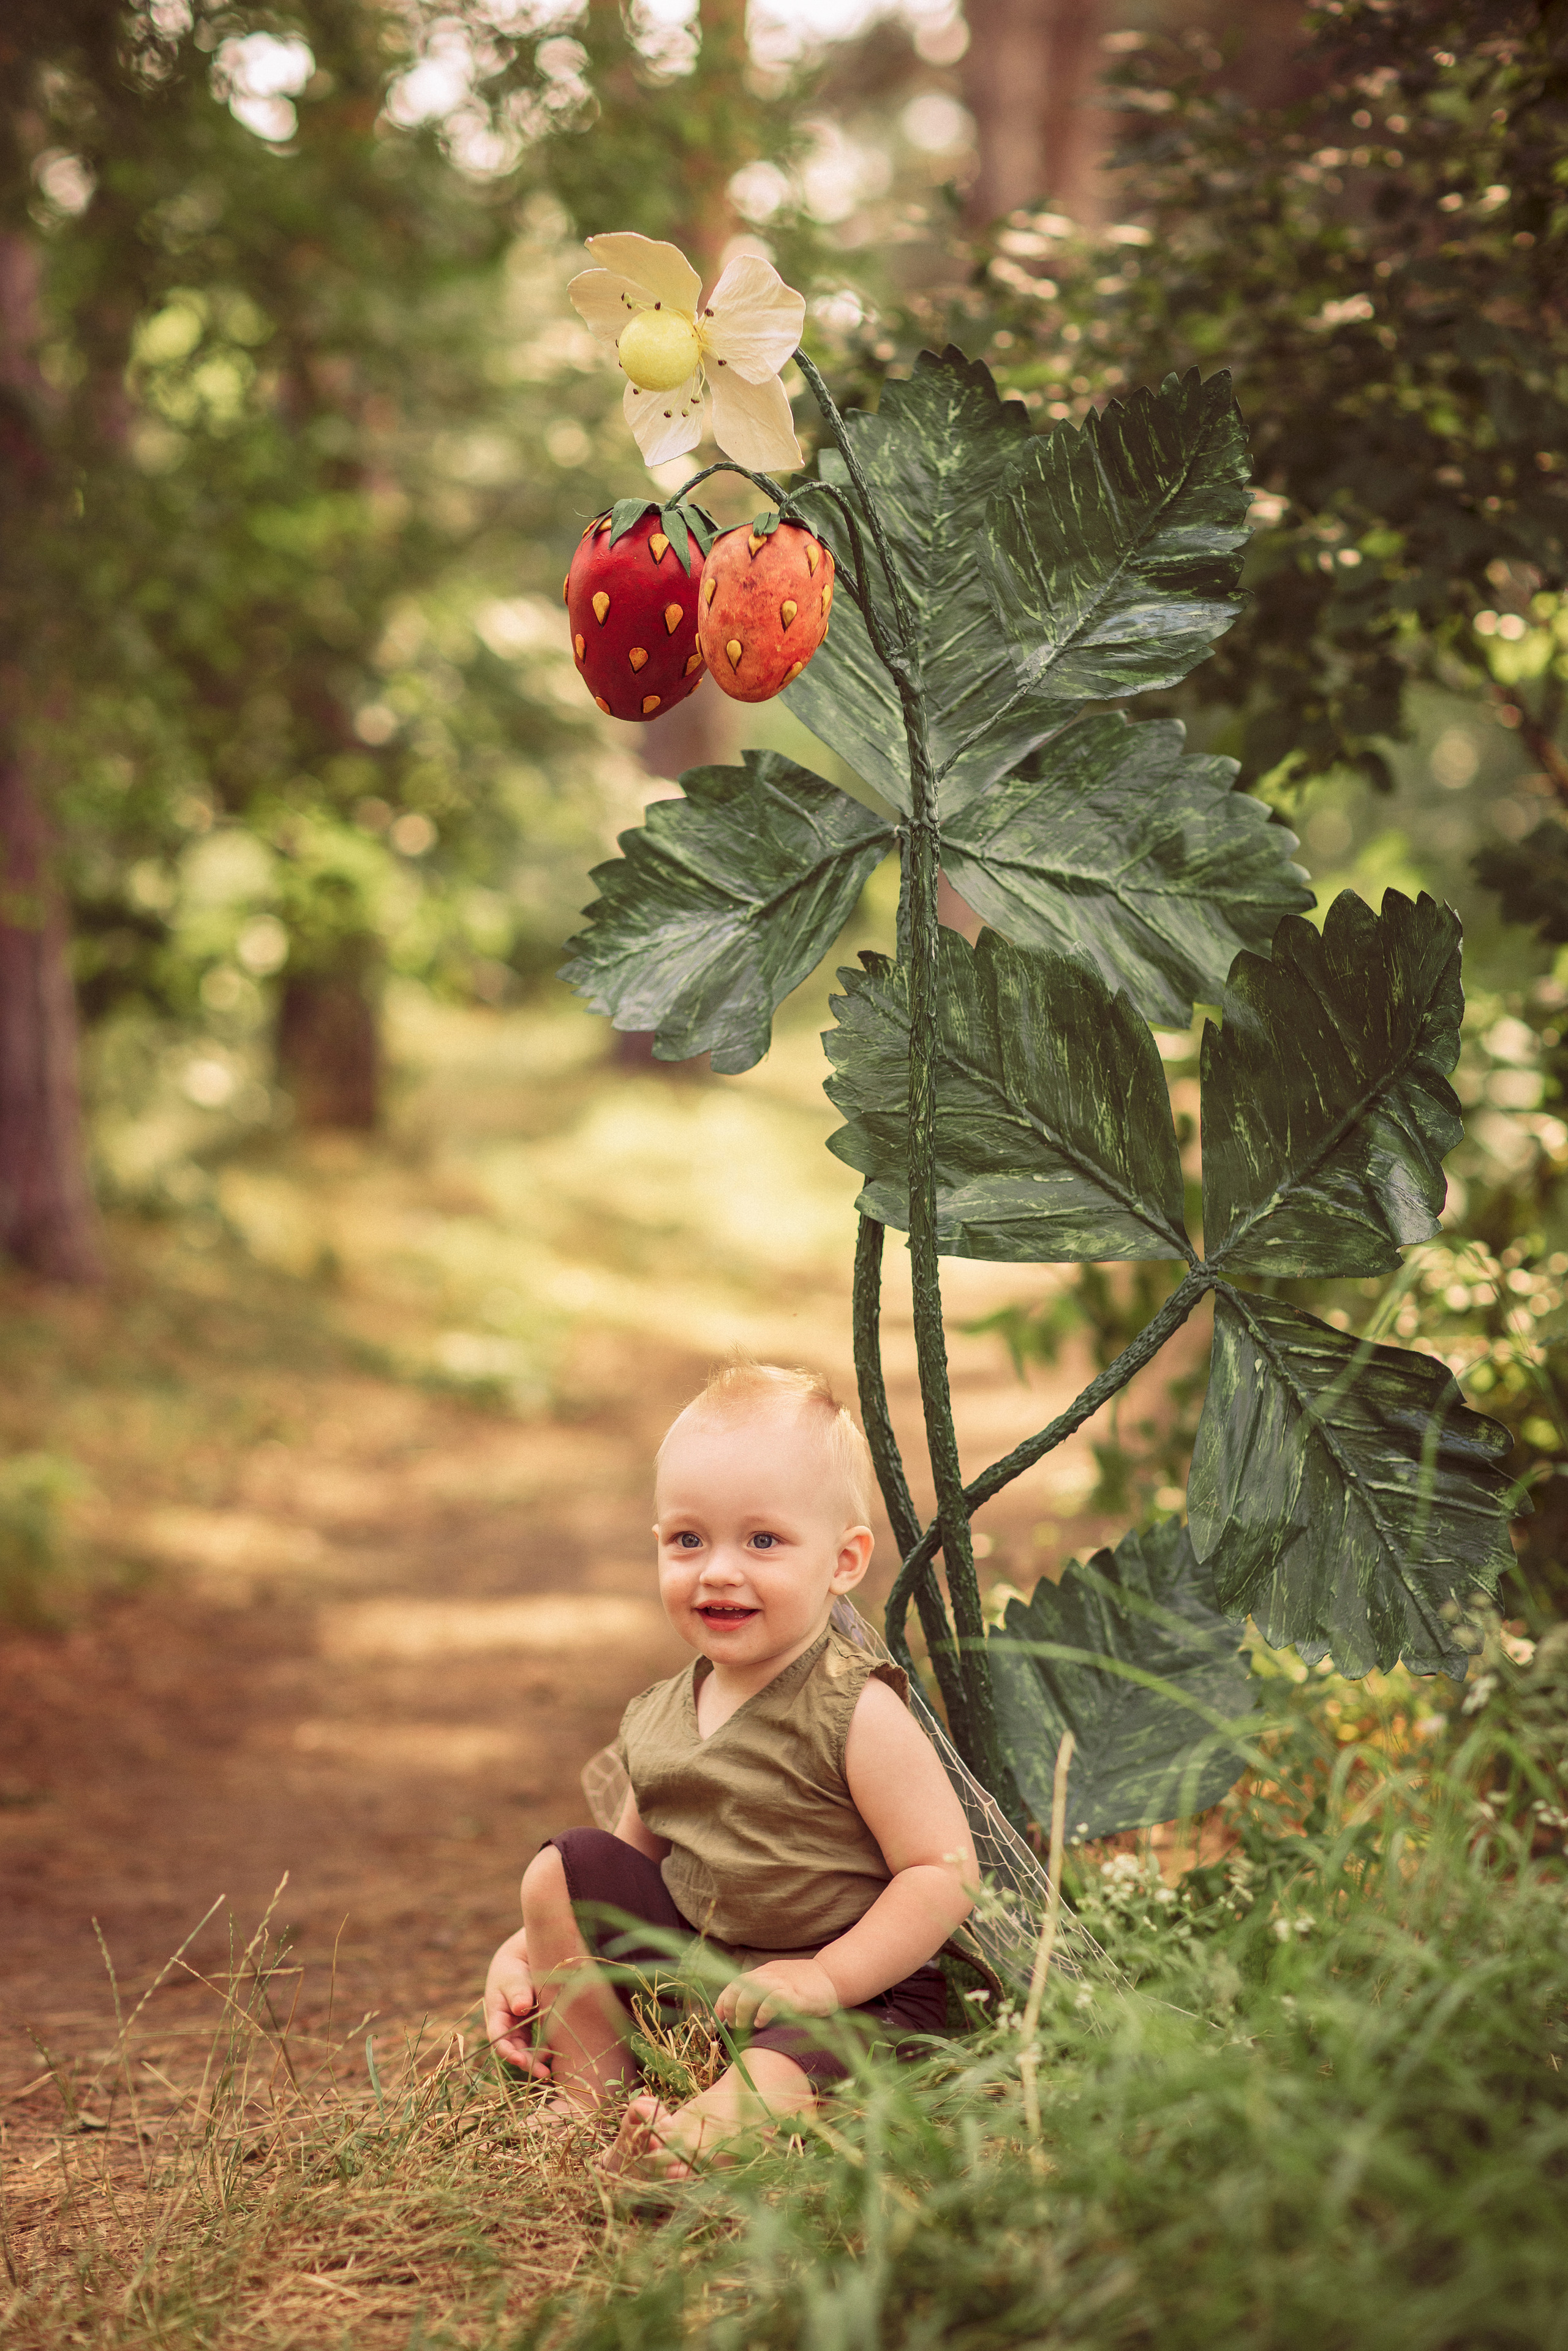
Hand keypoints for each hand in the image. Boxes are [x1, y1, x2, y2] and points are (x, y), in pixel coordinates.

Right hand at [483, 1927, 548, 2075]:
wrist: (524, 1958)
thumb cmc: (514, 1968)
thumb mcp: (513, 1977)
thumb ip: (517, 1992)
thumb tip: (521, 2007)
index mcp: (496, 2016)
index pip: (498, 2039)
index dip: (507, 2052)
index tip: (519, 2060)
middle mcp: (508, 2026)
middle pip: (514, 2049)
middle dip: (526, 2063)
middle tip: (543, 2073)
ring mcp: (522, 2028)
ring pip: (527, 2050)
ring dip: (537, 2061)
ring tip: (551, 2071)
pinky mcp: (536, 2026)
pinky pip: (539, 2041)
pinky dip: (546, 2050)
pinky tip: (558, 2056)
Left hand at [715, 1957, 839, 2030]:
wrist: (833, 1977)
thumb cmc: (805, 1985)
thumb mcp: (780, 1982)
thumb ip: (763, 1991)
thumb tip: (742, 2011)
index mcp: (764, 1972)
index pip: (735, 1984)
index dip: (722, 2002)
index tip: (717, 2019)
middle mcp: (769, 1975)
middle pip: (739, 1987)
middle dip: (731, 2008)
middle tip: (734, 2025)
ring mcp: (781, 1983)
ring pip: (751, 1992)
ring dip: (743, 2010)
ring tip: (744, 2025)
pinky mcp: (794, 1994)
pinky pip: (772, 2000)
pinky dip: (763, 2012)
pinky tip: (762, 2022)